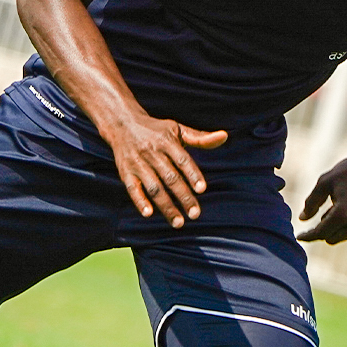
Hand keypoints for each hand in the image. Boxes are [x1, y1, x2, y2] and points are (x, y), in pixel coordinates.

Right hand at [104, 114, 227, 228]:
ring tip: (178, 222)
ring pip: (154, 187)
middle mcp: (152, 152)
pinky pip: (132, 188)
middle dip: (183, 197)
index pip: (182, 160)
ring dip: (166, 205)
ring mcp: (138, 163)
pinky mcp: (126, 172)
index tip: (202, 190)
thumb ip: (200, 138)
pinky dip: (139, 201)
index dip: (192, 174)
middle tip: (195, 214)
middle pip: (170, 177)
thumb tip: (224, 136)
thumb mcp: (178, 129)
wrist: (122, 123)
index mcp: (167, 141)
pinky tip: (149, 214)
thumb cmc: (156, 130)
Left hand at [297, 150, 346, 243]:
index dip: (308, 235)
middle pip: (331, 238)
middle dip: (323, 230)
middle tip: (320, 216)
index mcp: (342, 213)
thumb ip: (312, 201)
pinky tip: (346, 213)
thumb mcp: (326, 181)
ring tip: (334, 210)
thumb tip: (303, 218)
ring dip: (335, 229)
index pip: (321, 232)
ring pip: (342, 237)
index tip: (299, 236)